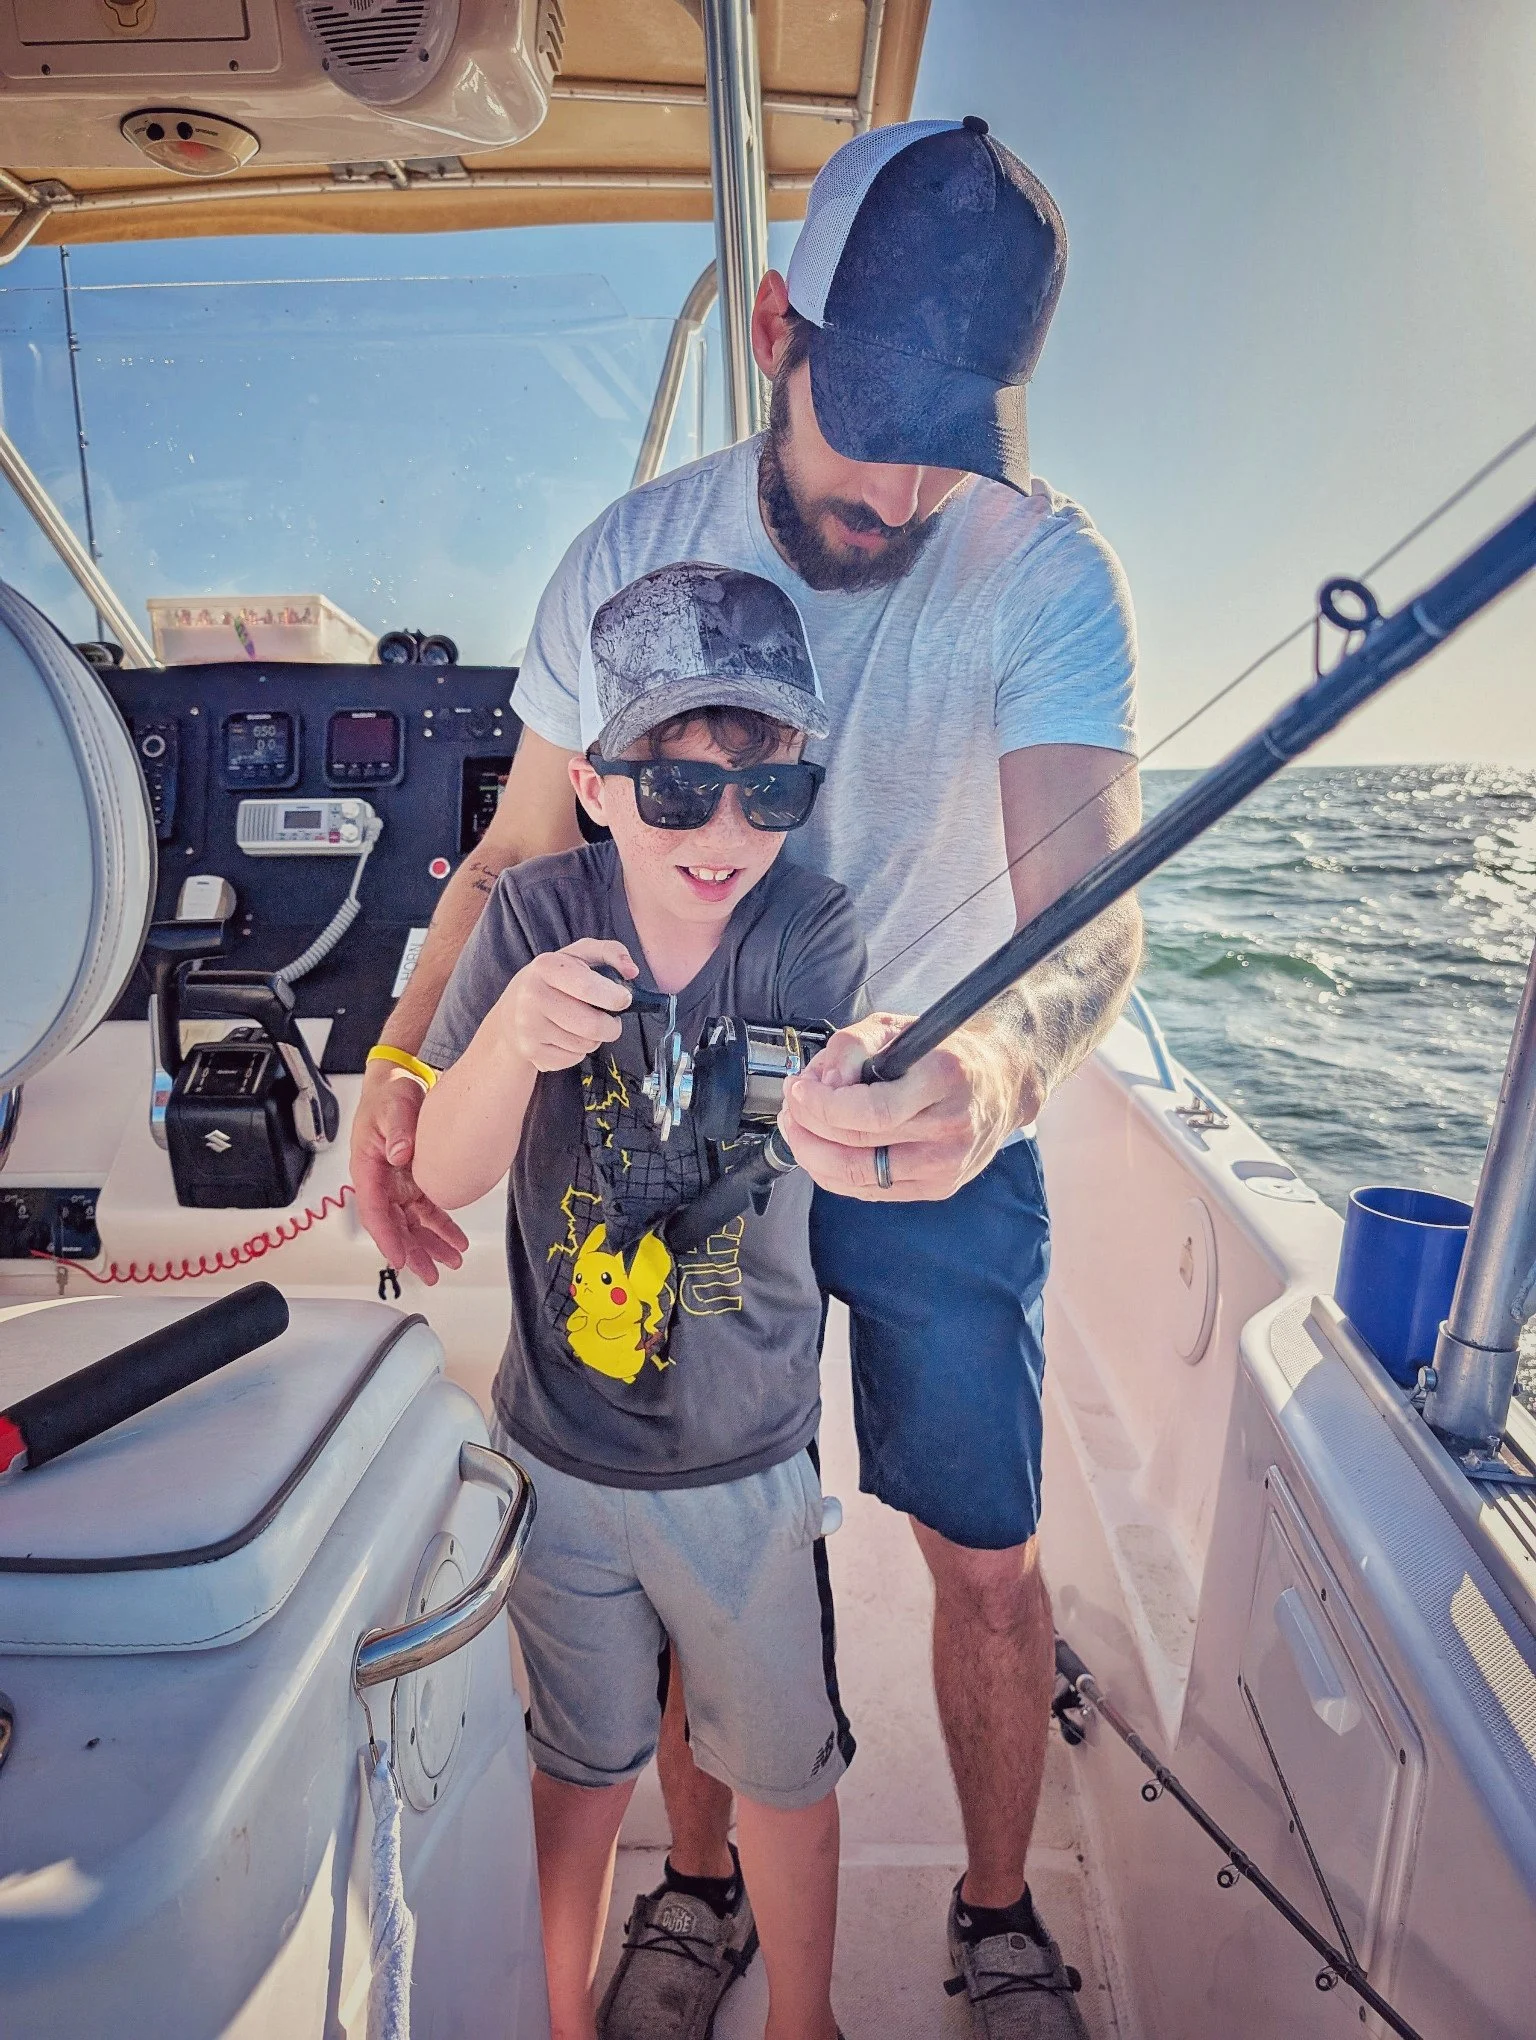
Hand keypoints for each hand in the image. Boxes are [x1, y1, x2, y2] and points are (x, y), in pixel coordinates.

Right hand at [349, 1064, 470, 1284]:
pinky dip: (441, 1226)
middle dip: (413, 1252)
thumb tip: (400, 1155)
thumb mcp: (395, 1107)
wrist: (399, 1082)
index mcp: (367, 1168)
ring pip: (411, 1223)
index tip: (399, 1259)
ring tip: (451, 1261)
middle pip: (394, 1226)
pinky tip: (455, 1240)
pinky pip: (426, 1210)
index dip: (387, 1238)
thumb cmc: (389, 1095)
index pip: (374, 1211)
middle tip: (432, 1273)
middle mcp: (380, 1181)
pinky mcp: (413, 1180)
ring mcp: (396, 1183)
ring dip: (430, 1244)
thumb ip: (398, 1129)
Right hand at [501, 938, 638, 1071]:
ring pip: (586, 1045)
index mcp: (546, 967)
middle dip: (612, 1026)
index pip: (587, 987)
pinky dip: (579, 1051)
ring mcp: (529, 1026)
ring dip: (595, 1038)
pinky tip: (567, 1037)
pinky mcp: (530, 1051)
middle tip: (611, 1020)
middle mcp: (533, 996)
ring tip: (583, 1025)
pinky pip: (574, 1059)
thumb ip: (610, 952)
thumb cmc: (555, 980)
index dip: (614, 997)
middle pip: (592, 1025)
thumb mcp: (578, 956)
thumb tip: (632, 971)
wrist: (512, 1012)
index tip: (624, 1000)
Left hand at [777, 1010, 1041, 1201]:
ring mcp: (948, 1165)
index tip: (799, 1089)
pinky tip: (822, 1149)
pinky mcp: (941, 1187)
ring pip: (859, 1177)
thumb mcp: (897, 1027)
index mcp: (944, 1079)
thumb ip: (852, 1047)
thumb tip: (819, 1083)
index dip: (823, 1107)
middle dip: (809, 1128)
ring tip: (799, 1127)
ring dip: (814, 1154)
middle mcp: (951, 1128)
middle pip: (859, 1148)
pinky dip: (835, 1173)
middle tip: (792, 1105)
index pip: (872, 1112)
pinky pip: (871, 1191)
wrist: (1002, 1081)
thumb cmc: (945, 1052)